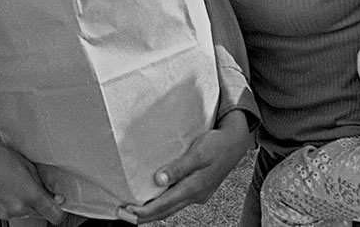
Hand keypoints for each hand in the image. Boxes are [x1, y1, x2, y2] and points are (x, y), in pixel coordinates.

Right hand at [0, 137, 66, 223]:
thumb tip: (54, 196)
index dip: (59, 209)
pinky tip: (6, 189)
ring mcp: (6, 212)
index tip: (57, 201)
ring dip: (25, 203)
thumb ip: (43, 185)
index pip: (55, 215)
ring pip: (26, 213)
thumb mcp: (28, 166)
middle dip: (40, 202)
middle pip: (40, 213)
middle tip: (31, 185)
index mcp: (30, 195)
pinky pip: (12, 212)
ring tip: (15, 184)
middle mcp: (19, 208)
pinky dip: (12, 204)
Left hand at [120, 110, 251, 222]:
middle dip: (144, 216)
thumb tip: (159, 180)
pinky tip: (155, 200)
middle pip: (165, 212)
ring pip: (171, 209)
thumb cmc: (217, 144)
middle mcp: (196, 195)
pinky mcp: (199, 190)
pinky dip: (163, 205)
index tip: (127, 210)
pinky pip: (177, 202)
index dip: (144, 211)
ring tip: (134, 211)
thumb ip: (178, 167)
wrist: (236, 142)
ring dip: (153, 212)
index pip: (163, 205)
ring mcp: (198, 194)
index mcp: (194, 187)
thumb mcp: (198, 152)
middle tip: (123, 214)